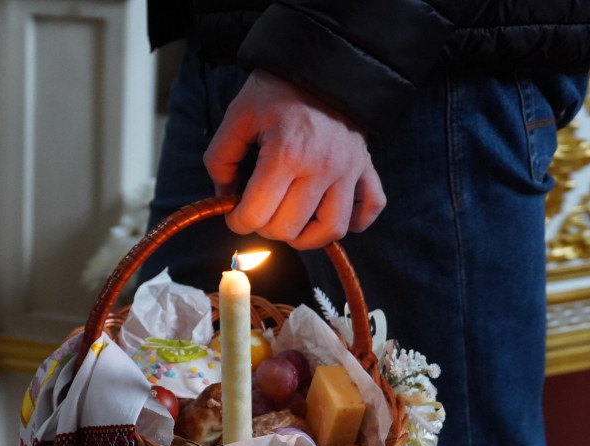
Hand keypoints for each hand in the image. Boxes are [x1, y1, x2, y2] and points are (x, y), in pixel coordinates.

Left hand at [204, 70, 385, 249]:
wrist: (322, 65)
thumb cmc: (277, 90)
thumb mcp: (238, 116)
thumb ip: (220, 158)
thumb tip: (222, 196)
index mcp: (285, 153)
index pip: (256, 215)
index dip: (237, 221)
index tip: (235, 214)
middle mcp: (321, 167)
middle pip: (288, 229)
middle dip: (265, 227)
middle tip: (259, 212)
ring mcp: (348, 171)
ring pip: (330, 230)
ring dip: (305, 236)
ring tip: (290, 223)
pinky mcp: (366, 168)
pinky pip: (369, 210)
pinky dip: (353, 222)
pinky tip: (329, 215)